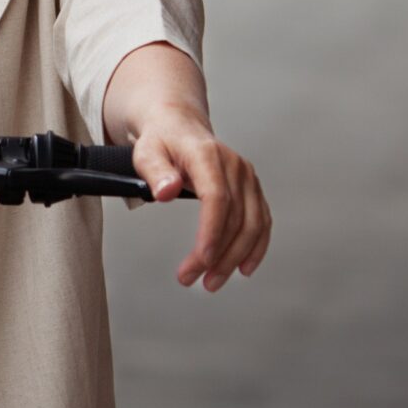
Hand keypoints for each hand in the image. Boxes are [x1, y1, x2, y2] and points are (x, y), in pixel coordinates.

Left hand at [130, 105, 270, 291]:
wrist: (179, 126)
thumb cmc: (160, 141)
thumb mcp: (145, 152)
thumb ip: (154, 171)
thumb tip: (166, 191)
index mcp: (207, 155)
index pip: (217, 198)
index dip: (212, 231)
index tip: (201, 259)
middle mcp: (234, 166)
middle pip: (236, 217)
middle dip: (218, 254)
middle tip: (194, 279)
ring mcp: (246, 177)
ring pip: (253, 224)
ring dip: (236, 257)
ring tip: (212, 281)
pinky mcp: (251, 189)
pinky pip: (262, 221)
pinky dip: (255, 247)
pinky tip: (244, 267)